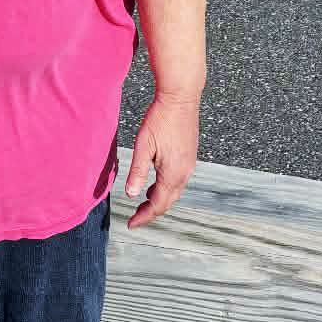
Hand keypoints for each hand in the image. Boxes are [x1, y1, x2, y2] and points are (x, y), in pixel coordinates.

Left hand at [123, 93, 199, 229]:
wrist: (181, 98)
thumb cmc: (161, 118)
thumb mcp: (143, 146)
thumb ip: (138, 172)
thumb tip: (131, 194)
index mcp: (172, 173)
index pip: (158, 205)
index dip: (144, 217)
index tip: (131, 224)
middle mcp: (185, 172)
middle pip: (169, 201)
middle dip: (152, 211)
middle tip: (136, 217)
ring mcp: (190, 164)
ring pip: (175, 191)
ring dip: (160, 199)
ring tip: (143, 201)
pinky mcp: (190, 156)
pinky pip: (179, 180)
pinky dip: (166, 187)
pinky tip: (156, 181)